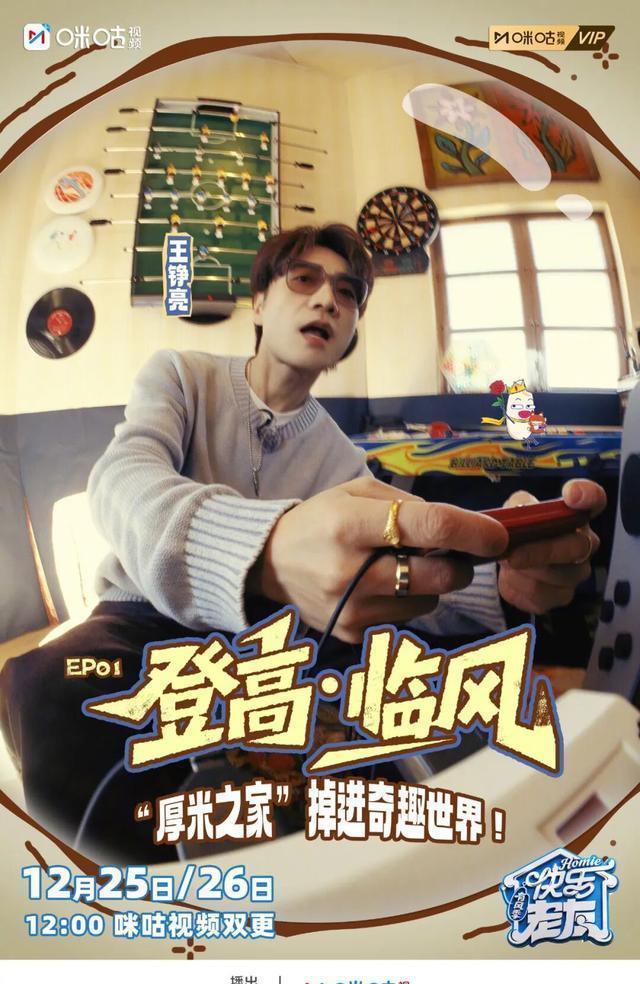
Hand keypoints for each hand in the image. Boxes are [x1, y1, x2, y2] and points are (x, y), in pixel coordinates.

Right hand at [250, 476, 507, 641]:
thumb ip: (409, 506)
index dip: (473, 531)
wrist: (270, 562)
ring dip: (432, 583)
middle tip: (456, 551)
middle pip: (440, 575)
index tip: (499, 535)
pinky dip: (409, 601)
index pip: (429, 528)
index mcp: (350, 525)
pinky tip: (385, 585)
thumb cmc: (320, 519)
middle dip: (461, 563)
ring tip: (403, 565)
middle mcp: (351, 572)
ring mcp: (352, 609)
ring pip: (429, 600)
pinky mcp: (354, 633)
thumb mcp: (357, 493)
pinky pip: (408, 618)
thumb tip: (463, 526)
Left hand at [497, 479, 605, 614]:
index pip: (594, 500)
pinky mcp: (559, 597)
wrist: (504, 559)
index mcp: (575, 515)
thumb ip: (517, 507)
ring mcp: (576, 573)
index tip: (570, 496)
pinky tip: (510, 578)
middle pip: (577, 547)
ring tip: (506, 563)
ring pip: (558, 578)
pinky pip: (542, 597)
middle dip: (542, 552)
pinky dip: (519, 588)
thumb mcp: (512, 511)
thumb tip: (519, 513)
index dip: (587, 496)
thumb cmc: (516, 530)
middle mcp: (584, 544)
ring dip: (526, 572)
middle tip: (513, 555)